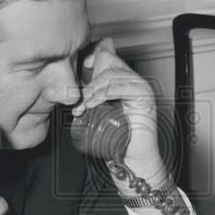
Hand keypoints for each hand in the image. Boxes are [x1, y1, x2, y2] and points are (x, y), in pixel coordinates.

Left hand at [72, 38, 169, 188]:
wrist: (132, 159)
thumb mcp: (96, 113)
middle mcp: (132, 79)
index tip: (77, 78)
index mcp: (122, 79)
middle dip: (89, 81)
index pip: (105, 55)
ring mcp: (139, 86)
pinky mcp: (145, 96)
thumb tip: (69, 89)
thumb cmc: (116, 139)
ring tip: (84, 107)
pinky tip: (93, 103)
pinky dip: (104, 93)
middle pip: (107, 60)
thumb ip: (88, 98)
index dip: (89, 60)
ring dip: (93, 90)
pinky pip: (121, 86)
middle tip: (80, 101)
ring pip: (111, 74)